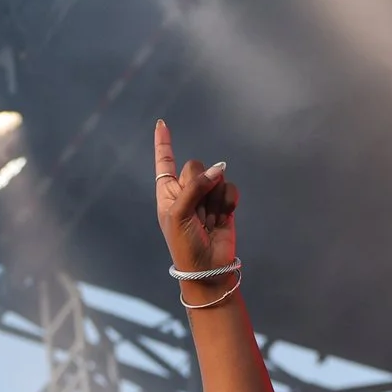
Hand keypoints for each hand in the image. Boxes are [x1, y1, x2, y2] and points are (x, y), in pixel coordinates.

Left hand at [154, 119, 237, 273]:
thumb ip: (195, 186)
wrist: (207, 268)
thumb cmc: (184, 243)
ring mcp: (206, 198)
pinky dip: (228, 202)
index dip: (164, 143)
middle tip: (196, 210)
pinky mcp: (224, 205)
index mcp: (167, 193)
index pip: (165, 162)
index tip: (161, 123)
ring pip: (216, 178)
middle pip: (196, 166)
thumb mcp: (178, 213)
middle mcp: (186, 192)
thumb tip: (220, 169)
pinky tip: (223, 218)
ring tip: (208, 221)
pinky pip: (230, 190)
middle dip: (198, 185)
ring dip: (213, 200)